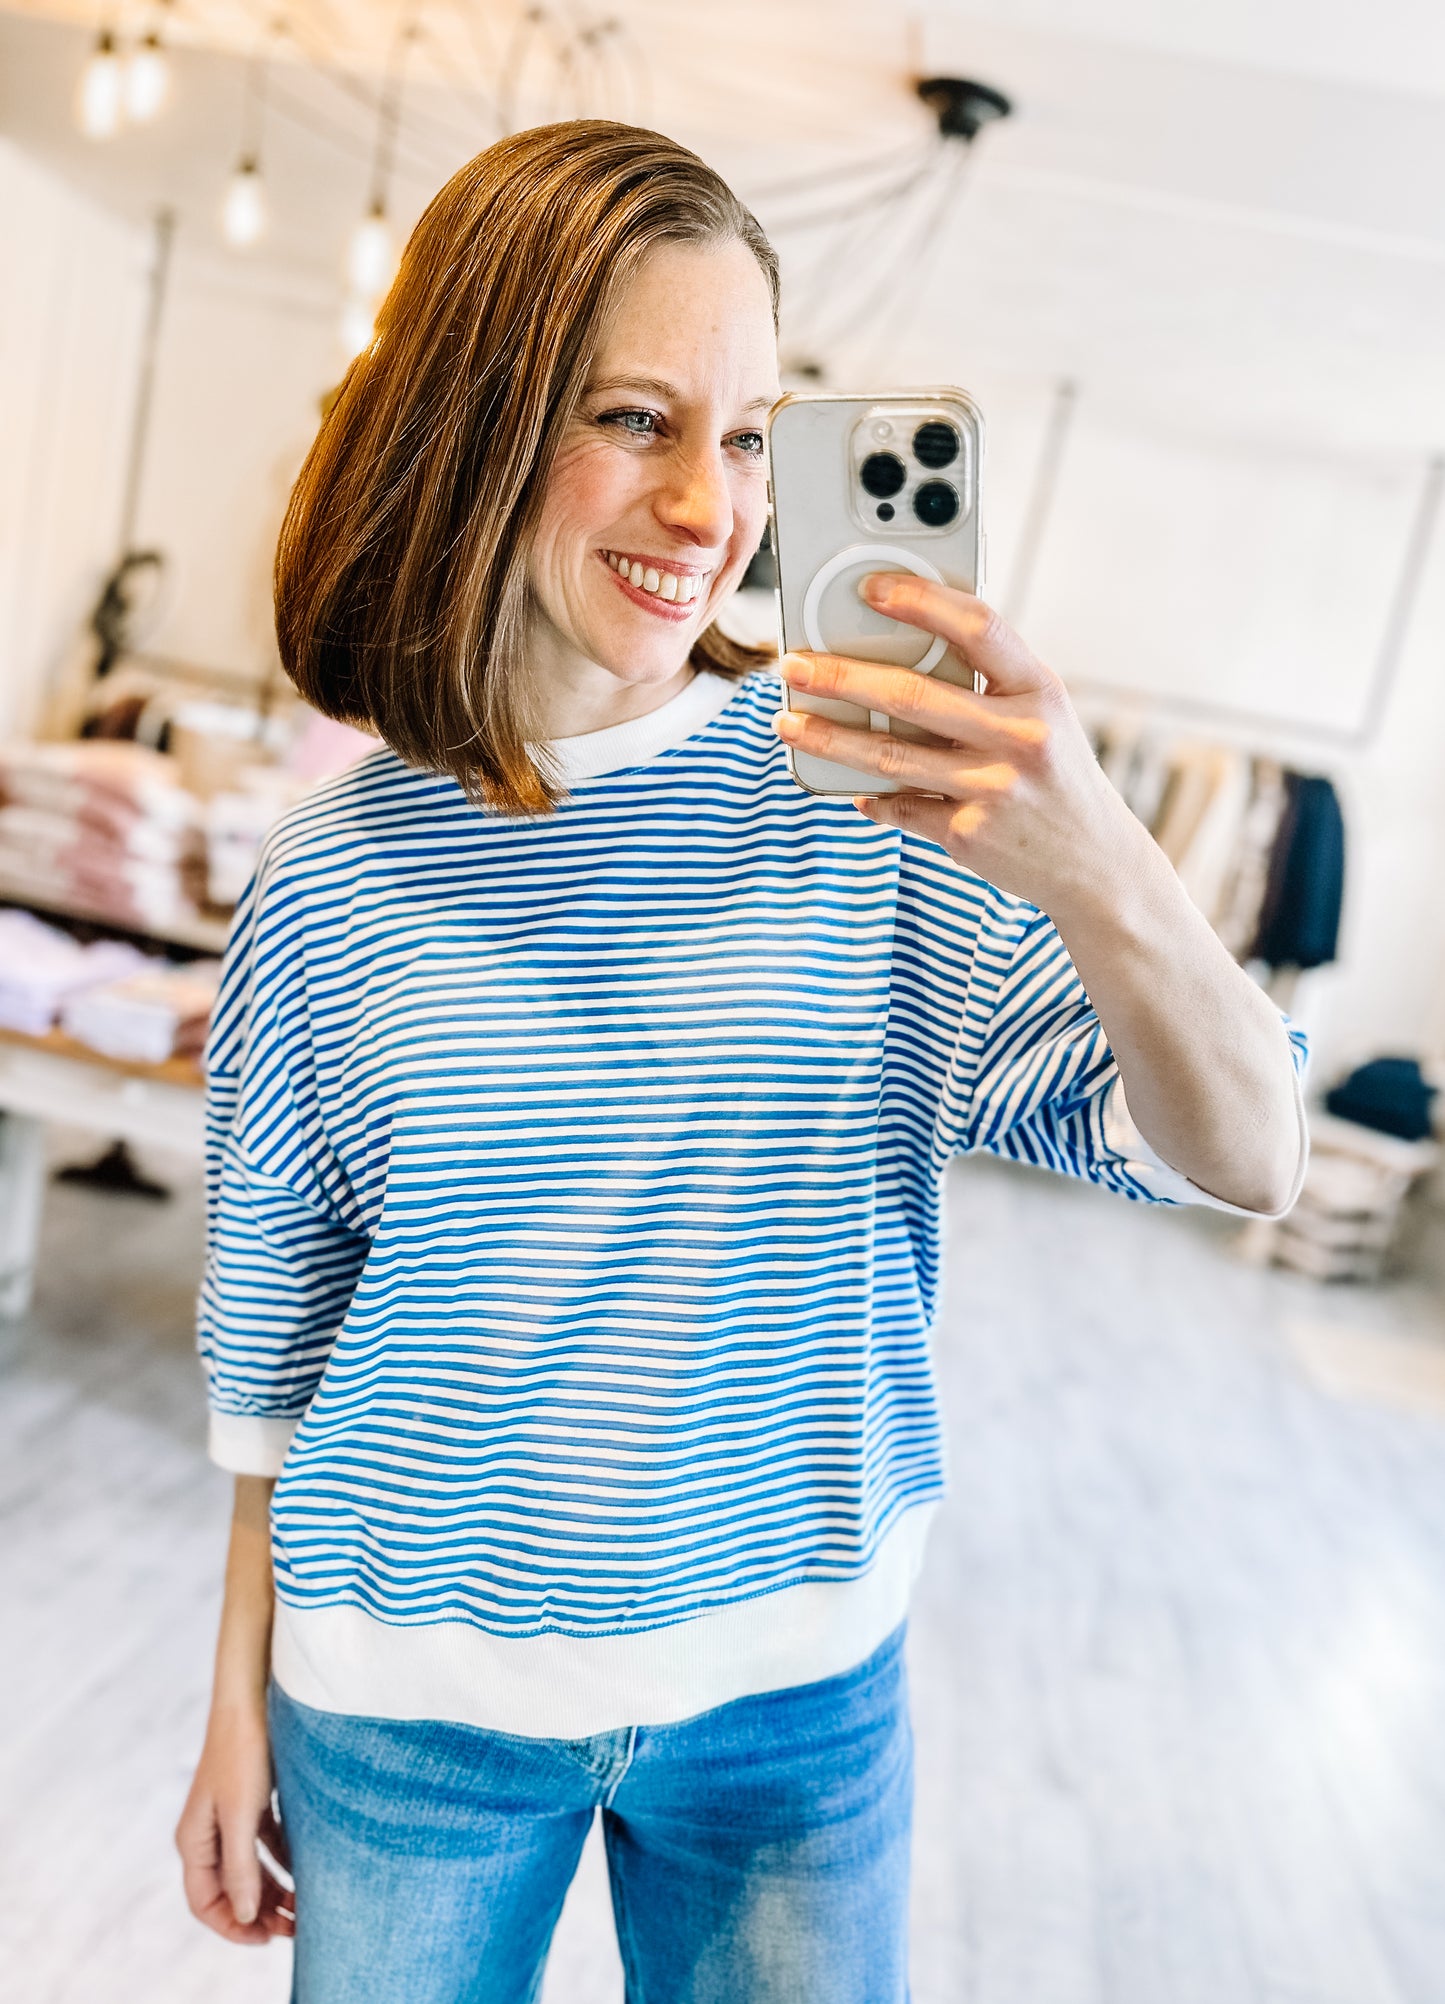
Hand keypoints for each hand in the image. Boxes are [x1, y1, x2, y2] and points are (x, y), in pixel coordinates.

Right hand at [176, 1700, 293, 1944]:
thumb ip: (241, 1866)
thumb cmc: (241, 1753)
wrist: (252, 1698)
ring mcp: (229, 1817)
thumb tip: (245, 1913)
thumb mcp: (240, 1815)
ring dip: (272, 1890)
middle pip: (229, 1889)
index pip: (204, 1902)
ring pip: (249, 1869)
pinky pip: (265, 1844)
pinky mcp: (252, 1801)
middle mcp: (207, 1833)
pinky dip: (282, 1861)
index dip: (232, 1926)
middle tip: (294, 1928)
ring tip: (302, 1907)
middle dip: (258, 1913)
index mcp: (193, 1840)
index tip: (266, 1938)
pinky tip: (305, 1870)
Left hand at [774, 574, 1146, 919]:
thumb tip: (897, 650)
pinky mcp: (969, 836)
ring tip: (787, 722)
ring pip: (891, 757)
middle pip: (913, 695)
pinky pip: (900, 806)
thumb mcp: (1042, 714)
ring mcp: (993, 790)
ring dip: (829, 738)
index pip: (979, 627)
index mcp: (1039, 691)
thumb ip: (987, 682)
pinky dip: (869, 795)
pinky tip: (848, 786)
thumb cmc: (1054, 772)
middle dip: (841, 677)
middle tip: (792, 664)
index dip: (922, 601)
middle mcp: (1020, 738)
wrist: (1095, 864)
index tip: (871, 588)